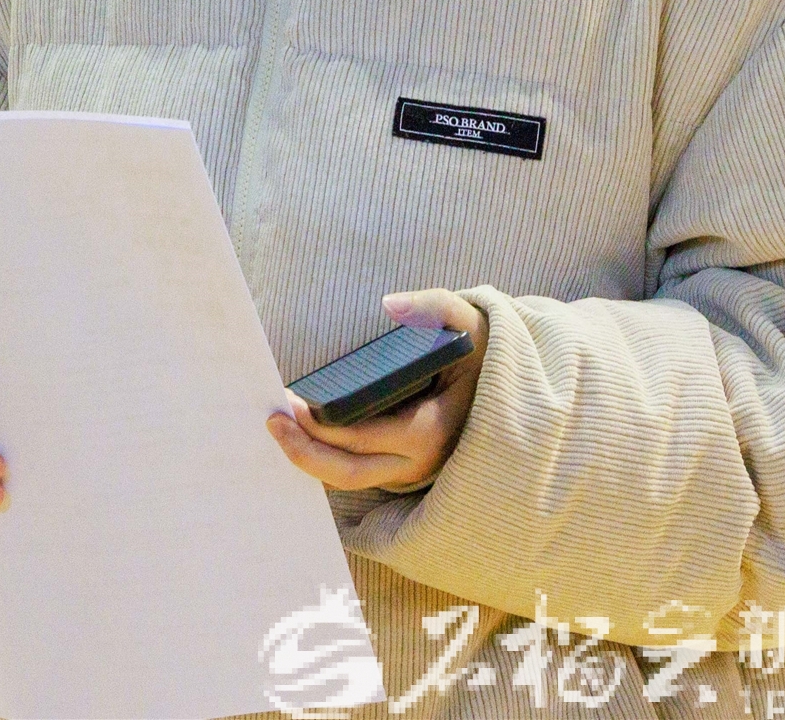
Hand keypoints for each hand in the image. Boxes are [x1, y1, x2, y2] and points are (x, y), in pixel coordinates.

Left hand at [266, 289, 486, 493]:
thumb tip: (390, 304)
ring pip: (350, 479)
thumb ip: (434, 306)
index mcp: (432, 429)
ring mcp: (413, 471)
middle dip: (302, 451)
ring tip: (280, 429)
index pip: (361, 437)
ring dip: (311, 459)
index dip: (320, 426)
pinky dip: (328, 459)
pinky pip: (358, 472)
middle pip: (348, 472)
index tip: (290, 401)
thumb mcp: (470, 320)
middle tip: (271, 422)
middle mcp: (420, 461)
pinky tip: (302, 435)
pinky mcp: (404, 469)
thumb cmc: (484, 353)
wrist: (513, 389)